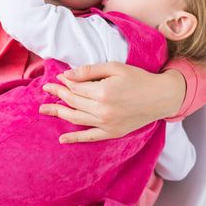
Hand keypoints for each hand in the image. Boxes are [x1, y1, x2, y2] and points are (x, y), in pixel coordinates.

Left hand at [39, 62, 185, 142]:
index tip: (58, 77)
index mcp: (103, 92)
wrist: (161, 97)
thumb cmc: (138, 79)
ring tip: (44, 109)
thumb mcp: (114, 67)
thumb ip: (89, 71)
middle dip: (57, 94)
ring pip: (76, 118)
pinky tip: (61, 138)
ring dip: (58, 112)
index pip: (75, 87)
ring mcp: (107, 124)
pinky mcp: (112, 133)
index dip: (65, 81)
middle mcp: (102, 110)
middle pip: (73, 102)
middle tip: (46, 89)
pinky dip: (74, 138)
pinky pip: (89, 137)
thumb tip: (67, 75)